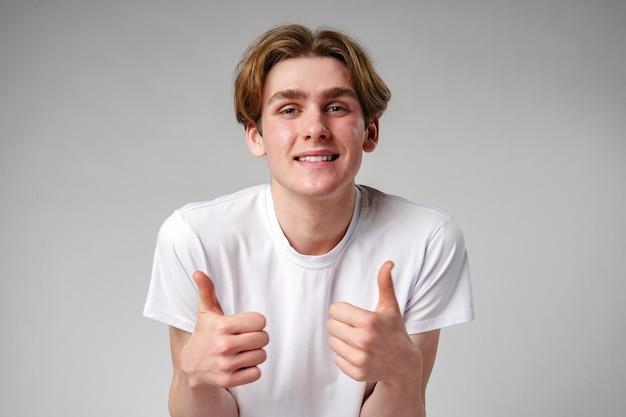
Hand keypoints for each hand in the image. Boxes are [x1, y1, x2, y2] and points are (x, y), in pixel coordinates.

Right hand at [180, 271, 268, 388]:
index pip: (260, 321)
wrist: (191, 366)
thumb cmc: (204, 334)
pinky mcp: (228, 381)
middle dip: (257, 338)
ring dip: (255, 354)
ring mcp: (226, 365)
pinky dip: (251, 369)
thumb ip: (206, 291)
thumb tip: (198, 273)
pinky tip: (239, 364)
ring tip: (241, 351)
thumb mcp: (206, 312)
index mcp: (222, 326)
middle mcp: (223, 346)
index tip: (244, 325)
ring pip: (262, 355)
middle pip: (264, 338)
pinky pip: (256, 373)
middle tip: (244, 338)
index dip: (255, 323)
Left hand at [327, 261, 422, 383]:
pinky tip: (358, 353)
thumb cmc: (395, 332)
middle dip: (341, 325)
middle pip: (331, 326)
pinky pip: (337, 359)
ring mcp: (360, 358)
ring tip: (357, 340)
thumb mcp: (391, 307)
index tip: (353, 315)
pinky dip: (344, 356)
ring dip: (341, 340)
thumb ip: (385, 284)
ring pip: (332, 342)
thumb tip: (388, 263)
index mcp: (369, 321)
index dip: (343, 311)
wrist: (404, 365)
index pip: (335, 310)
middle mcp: (364, 340)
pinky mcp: (356, 372)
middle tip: (355, 327)